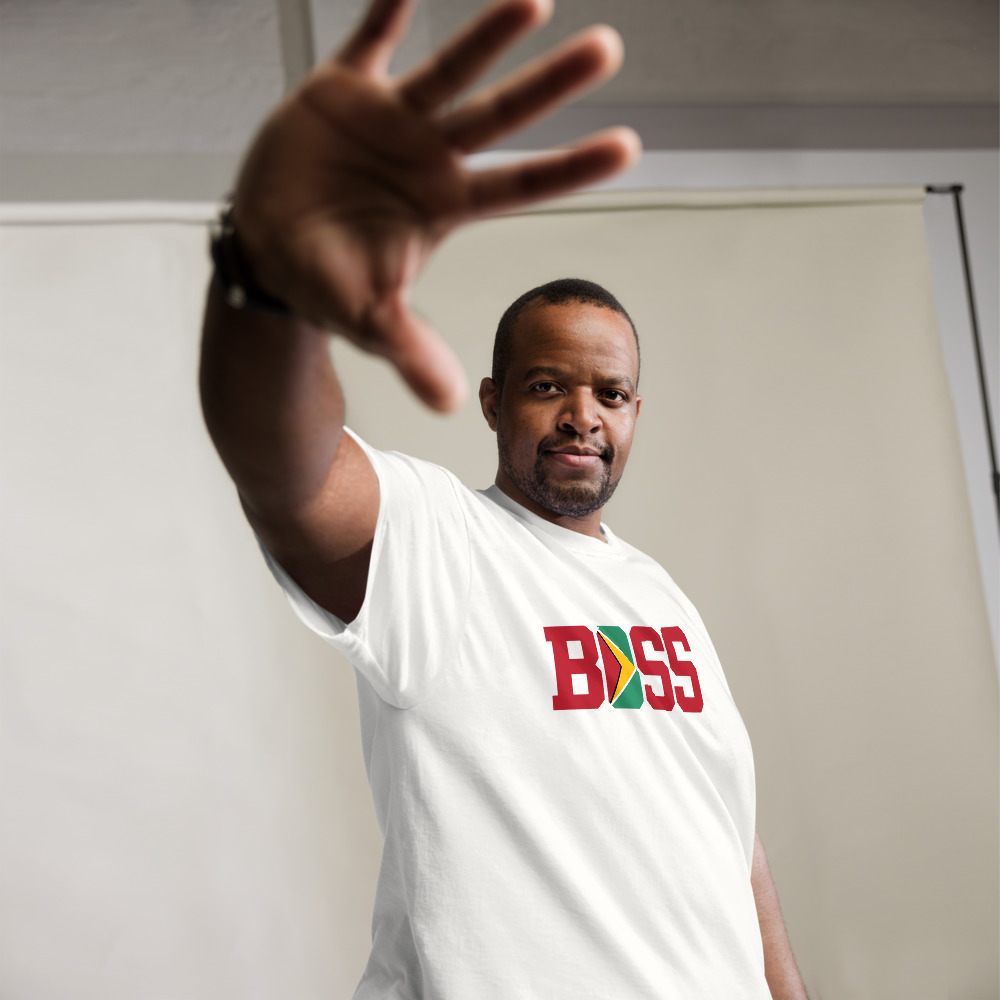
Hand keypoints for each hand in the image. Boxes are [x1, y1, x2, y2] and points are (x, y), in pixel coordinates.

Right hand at [232, 0, 639, 410]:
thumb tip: (449, 404)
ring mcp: (389, 120)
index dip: (571, 168)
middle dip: (550, 85)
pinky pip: (369, 39)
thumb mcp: (369, 320)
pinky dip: (389, 8)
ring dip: (488, 35)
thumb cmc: (326, 283)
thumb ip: (411, 350)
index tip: (628, 148)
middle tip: (608, 51)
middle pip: (501, 116)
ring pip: (449, 69)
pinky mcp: (341, 91)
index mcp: (445, 206)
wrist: (268, 249)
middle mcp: (429, 156)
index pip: (521, 186)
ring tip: (534, 0)